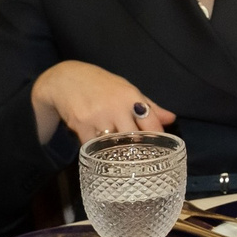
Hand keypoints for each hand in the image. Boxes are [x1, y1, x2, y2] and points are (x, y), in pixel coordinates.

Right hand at [33, 60, 173, 144]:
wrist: (66, 79)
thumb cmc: (101, 85)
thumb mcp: (126, 89)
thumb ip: (150, 106)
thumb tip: (171, 119)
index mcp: (130, 96)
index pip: (151, 122)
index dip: (156, 137)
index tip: (158, 147)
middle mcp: (115, 106)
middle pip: (133, 137)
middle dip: (136, 148)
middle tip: (138, 156)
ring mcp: (97, 116)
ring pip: (114, 145)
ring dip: (117, 151)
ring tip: (120, 153)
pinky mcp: (80, 126)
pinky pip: (94, 147)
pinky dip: (98, 151)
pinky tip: (100, 148)